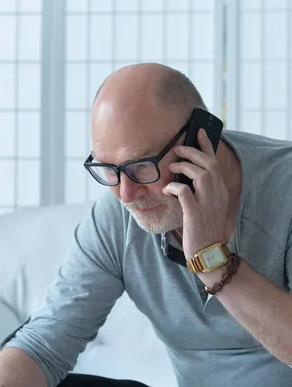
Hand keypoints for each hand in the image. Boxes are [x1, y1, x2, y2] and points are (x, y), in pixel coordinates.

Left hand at [163, 128, 228, 259]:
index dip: (207, 146)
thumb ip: (201, 193)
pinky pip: (184, 193)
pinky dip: (174, 187)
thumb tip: (184, 179)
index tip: (198, 133)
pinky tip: (167, 189)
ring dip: (183, 167)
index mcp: (220, 193)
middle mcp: (217, 196)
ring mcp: (207, 205)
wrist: (209, 254)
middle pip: (208, 165)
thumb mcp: (207, 208)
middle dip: (192, 152)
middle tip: (177, 149)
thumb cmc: (204, 231)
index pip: (215, 163)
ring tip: (171, 168)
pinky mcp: (195, 214)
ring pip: (200, 175)